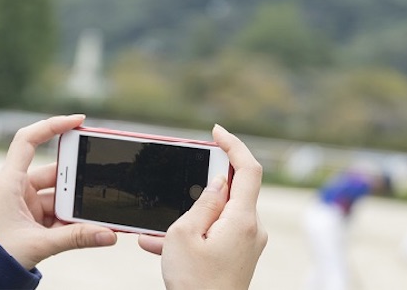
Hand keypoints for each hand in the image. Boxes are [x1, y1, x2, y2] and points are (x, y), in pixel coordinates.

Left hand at [0, 114, 116, 269]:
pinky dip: (72, 222)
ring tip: (97, 216)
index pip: (28, 141)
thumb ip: (75, 239)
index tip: (79, 121)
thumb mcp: (37, 244)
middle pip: (54, 174)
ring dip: (76, 208)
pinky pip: (57, 216)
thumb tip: (108, 235)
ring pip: (59, 198)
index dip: (52, 125)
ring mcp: (24, 206)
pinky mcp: (31, 222)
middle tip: (100, 183)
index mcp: (9, 182)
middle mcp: (16, 189)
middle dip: (77, 183)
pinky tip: (89, 228)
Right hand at [137, 125, 267, 288]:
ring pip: (218, 217)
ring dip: (188, 219)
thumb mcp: (185, 235)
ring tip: (154, 233)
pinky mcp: (239, 258)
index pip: (248, 169)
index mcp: (242, 219)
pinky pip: (215, 236)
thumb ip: (203, 203)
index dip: (234, 145)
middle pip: (233, 192)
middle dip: (201, 188)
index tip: (216, 132)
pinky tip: (157, 246)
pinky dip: (191, 236)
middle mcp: (252, 230)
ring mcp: (247, 246)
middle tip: (177, 187)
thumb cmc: (194, 284)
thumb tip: (218, 183)